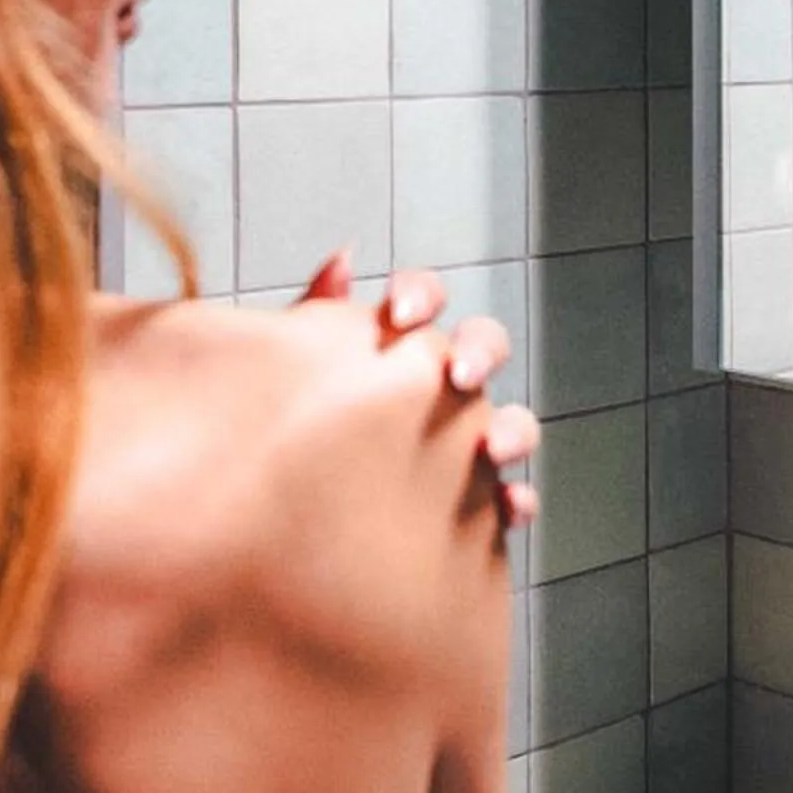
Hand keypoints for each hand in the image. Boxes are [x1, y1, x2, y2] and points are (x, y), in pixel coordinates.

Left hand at [303, 253, 539, 525]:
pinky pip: (512, 498)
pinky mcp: (472, 503)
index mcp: (395, 347)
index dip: (422, 294)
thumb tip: (343, 257)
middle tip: (458, 374)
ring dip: (513, 429)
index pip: (422, 299)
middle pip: (482, 347)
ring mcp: (461, 443)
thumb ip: (315, 320)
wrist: (273, 534)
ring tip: (492, 447)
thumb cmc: (283, 442)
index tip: (401, 312)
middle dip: (480, 352)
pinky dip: (519, 500)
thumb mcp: (288, 379)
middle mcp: (436, 388)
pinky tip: (509, 507)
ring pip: (511, 422)